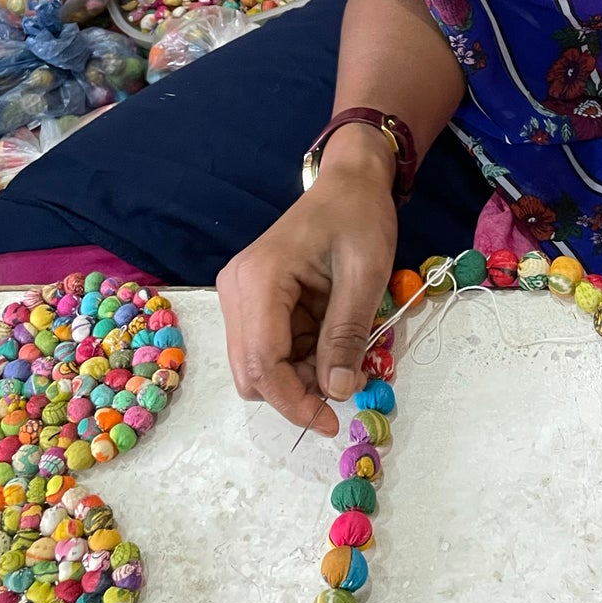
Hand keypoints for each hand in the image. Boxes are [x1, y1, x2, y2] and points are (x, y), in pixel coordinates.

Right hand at [218, 135, 396, 430]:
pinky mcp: (252, 301)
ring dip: (300, 377)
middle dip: (298, 392)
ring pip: (259, 366)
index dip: (296, 402)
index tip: (334, 420)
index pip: (262, 364)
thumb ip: (347, 334)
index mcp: (259, 280)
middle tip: (347, 386)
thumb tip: (337, 392)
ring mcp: (240, 296)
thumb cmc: (359, 218)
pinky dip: (300, 359)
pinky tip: (332, 344)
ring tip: (346, 360)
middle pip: (252, 372)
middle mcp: (236, 291)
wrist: (348, 182)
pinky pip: (270, 348)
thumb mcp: (365, 275)